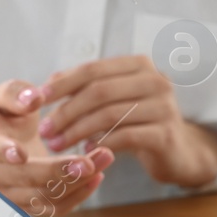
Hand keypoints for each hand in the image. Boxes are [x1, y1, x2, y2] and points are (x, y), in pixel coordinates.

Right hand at [0, 80, 114, 216]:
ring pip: (44, 197)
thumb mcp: (3, 98)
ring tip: (104, 158)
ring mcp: (8, 195)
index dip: (3, 151)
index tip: (21, 153)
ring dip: (77, 182)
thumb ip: (16, 94)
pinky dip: (79, 194)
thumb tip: (34, 97)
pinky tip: (96, 175)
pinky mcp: (27, 207)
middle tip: (89, 161)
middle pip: (25, 179)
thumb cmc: (0, 119)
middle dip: (59, 172)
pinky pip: (54, 208)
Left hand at [38, 56, 216, 188]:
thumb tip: (48, 83)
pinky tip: (87, 151)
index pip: (92, 69)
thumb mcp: (115, 100)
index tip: (37, 100)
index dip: (61, 84)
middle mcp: (155, 80)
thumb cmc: (140, 123)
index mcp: (140, 65)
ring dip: (77, 131)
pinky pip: (124, 137)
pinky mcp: (166, 133)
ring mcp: (164, 106)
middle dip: (66, 111)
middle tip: (45, 131)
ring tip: (58, 145)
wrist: (179, 152)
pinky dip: (101, 144)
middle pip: (98, 92)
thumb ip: (87, 88)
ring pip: (109, 115)